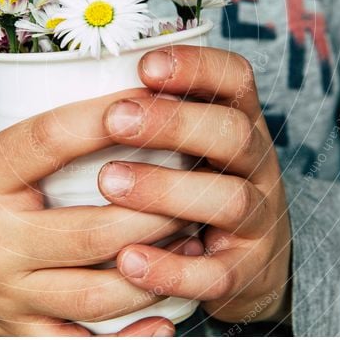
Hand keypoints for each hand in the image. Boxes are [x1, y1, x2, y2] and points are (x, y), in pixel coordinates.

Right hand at [0, 91, 191, 335]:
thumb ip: (25, 112)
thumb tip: (94, 80)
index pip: (45, 143)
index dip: (99, 119)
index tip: (145, 98)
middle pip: (92, 231)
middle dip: (156, 209)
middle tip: (196, 184)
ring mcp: (6, 293)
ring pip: (98, 294)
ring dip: (156, 270)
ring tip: (193, 241)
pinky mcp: (14, 329)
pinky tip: (167, 317)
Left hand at [97, 46, 291, 323]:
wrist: (252, 267)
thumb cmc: (199, 187)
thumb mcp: (193, 144)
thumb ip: (157, 115)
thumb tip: (80, 77)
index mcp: (241, 123)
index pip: (236, 79)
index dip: (197, 67)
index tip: (144, 65)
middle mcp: (257, 166)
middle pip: (233, 133)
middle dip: (174, 123)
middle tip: (115, 119)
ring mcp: (258, 220)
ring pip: (229, 199)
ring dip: (166, 189)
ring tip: (109, 182)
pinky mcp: (246, 272)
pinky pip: (216, 274)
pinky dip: (172, 269)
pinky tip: (127, 260)